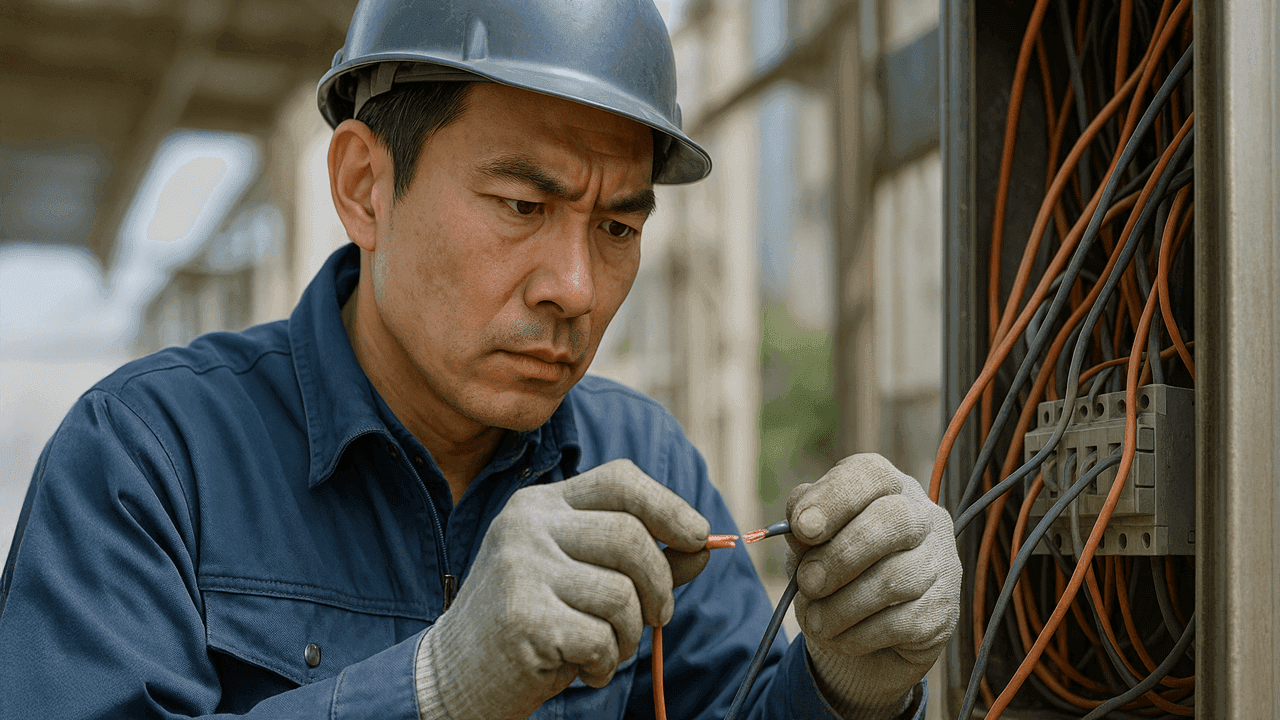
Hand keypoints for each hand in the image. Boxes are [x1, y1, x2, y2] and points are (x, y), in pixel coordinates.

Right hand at [416, 459, 710, 719]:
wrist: (455, 674)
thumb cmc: (533, 622)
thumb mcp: (581, 577)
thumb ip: (637, 559)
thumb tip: (704, 546)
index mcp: (542, 504)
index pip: (619, 480)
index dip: (668, 505)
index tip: (698, 535)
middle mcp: (527, 525)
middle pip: (629, 536)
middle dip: (661, 584)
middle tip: (660, 616)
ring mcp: (520, 568)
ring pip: (620, 594)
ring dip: (630, 634)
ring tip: (607, 649)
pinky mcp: (521, 618)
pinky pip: (599, 638)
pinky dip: (604, 664)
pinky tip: (581, 669)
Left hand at [785, 454, 960, 719]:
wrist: (864, 633)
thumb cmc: (833, 570)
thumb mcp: (810, 542)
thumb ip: (802, 526)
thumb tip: (800, 526)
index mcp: (887, 487)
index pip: (870, 475)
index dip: (833, 499)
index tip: (801, 529)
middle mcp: (923, 517)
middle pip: (892, 520)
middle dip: (839, 556)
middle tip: (806, 583)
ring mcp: (941, 563)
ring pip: (895, 579)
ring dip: (842, 605)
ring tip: (815, 620)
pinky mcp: (943, 610)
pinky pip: (902, 623)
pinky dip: (860, 634)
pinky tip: (840, 636)